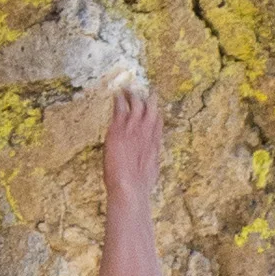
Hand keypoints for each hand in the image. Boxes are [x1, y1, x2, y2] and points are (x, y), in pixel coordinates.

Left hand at [103, 84, 162, 208]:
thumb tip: (149, 164)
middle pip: (150, 108)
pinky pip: (120, 108)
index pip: (157, 121)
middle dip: (146, 99)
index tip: (153, 107)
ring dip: (132, 95)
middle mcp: (147, 131)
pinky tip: (117, 94)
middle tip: (142, 92)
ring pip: (136, 103)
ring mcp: (133, 127)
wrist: (130, 187)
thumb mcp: (151, 172)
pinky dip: (119, 99)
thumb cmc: (140, 186)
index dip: (155, 113)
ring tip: (127, 89)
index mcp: (154, 142)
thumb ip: (150, 161)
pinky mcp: (119, 128)